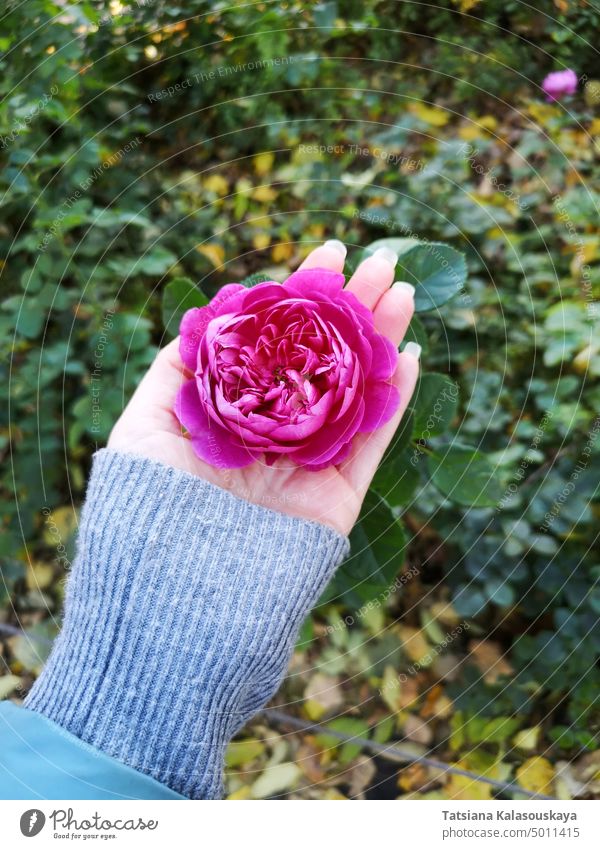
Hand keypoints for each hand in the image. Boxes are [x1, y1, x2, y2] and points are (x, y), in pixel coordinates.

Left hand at [108, 241, 418, 534]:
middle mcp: (274, 431)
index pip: (276, 342)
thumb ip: (177, 371)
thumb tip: (211, 319)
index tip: (329, 254)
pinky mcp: (337, 497)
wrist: (173, 590)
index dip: (304, 297)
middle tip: (383, 262)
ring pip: (354, 390)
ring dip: (381, 340)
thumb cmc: (146, 505)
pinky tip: (406, 354)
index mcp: (234, 411)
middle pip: (322, 359)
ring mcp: (308, 463)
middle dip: (353, 309)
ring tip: (405, 292)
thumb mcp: (145, 424)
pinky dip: (393, 399)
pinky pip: (371, 440)